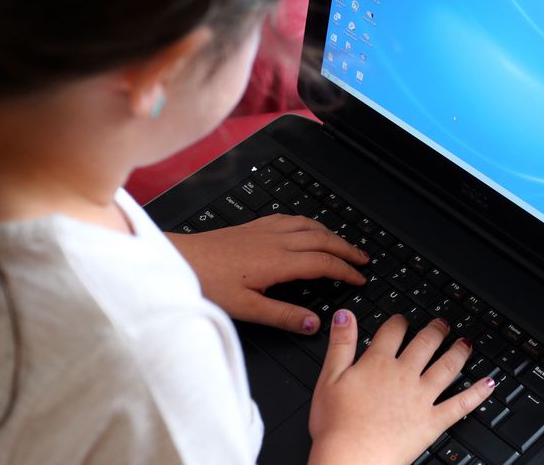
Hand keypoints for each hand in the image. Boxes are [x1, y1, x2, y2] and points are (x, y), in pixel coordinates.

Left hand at [167, 214, 368, 333]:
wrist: (179, 258)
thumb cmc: (207, 283)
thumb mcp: (246, 308)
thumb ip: (282, 316)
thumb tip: (313, 324)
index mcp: (278, 261)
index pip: (324, 263)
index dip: (346, 270)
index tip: (359, 278)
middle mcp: (275, 241)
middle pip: (323, 239)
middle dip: (347, 248)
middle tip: (363, 258)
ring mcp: (264, 230)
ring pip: (308, 225)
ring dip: (330, 233)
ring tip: (343, 243)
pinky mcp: (253, 226)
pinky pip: (290, 218)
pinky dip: (308, 223)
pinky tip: (306, 227)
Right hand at [308, 312, 494, 464]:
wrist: (352, 459)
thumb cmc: (336, 425)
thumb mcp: (328, 378)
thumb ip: (341, 344)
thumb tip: (345, 315)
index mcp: (378, 363)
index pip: (393, 332)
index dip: (399, 322)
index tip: (402, 319)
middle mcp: (404, 375)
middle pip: (425, 344)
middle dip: (436, 330)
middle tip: (443, 324)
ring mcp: (421, 398)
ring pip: (446, 367)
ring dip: (459, 352)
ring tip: (466, 343)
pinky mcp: (432, 422)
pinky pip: (461, 404)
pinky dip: (477, 393)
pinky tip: (488, 383)